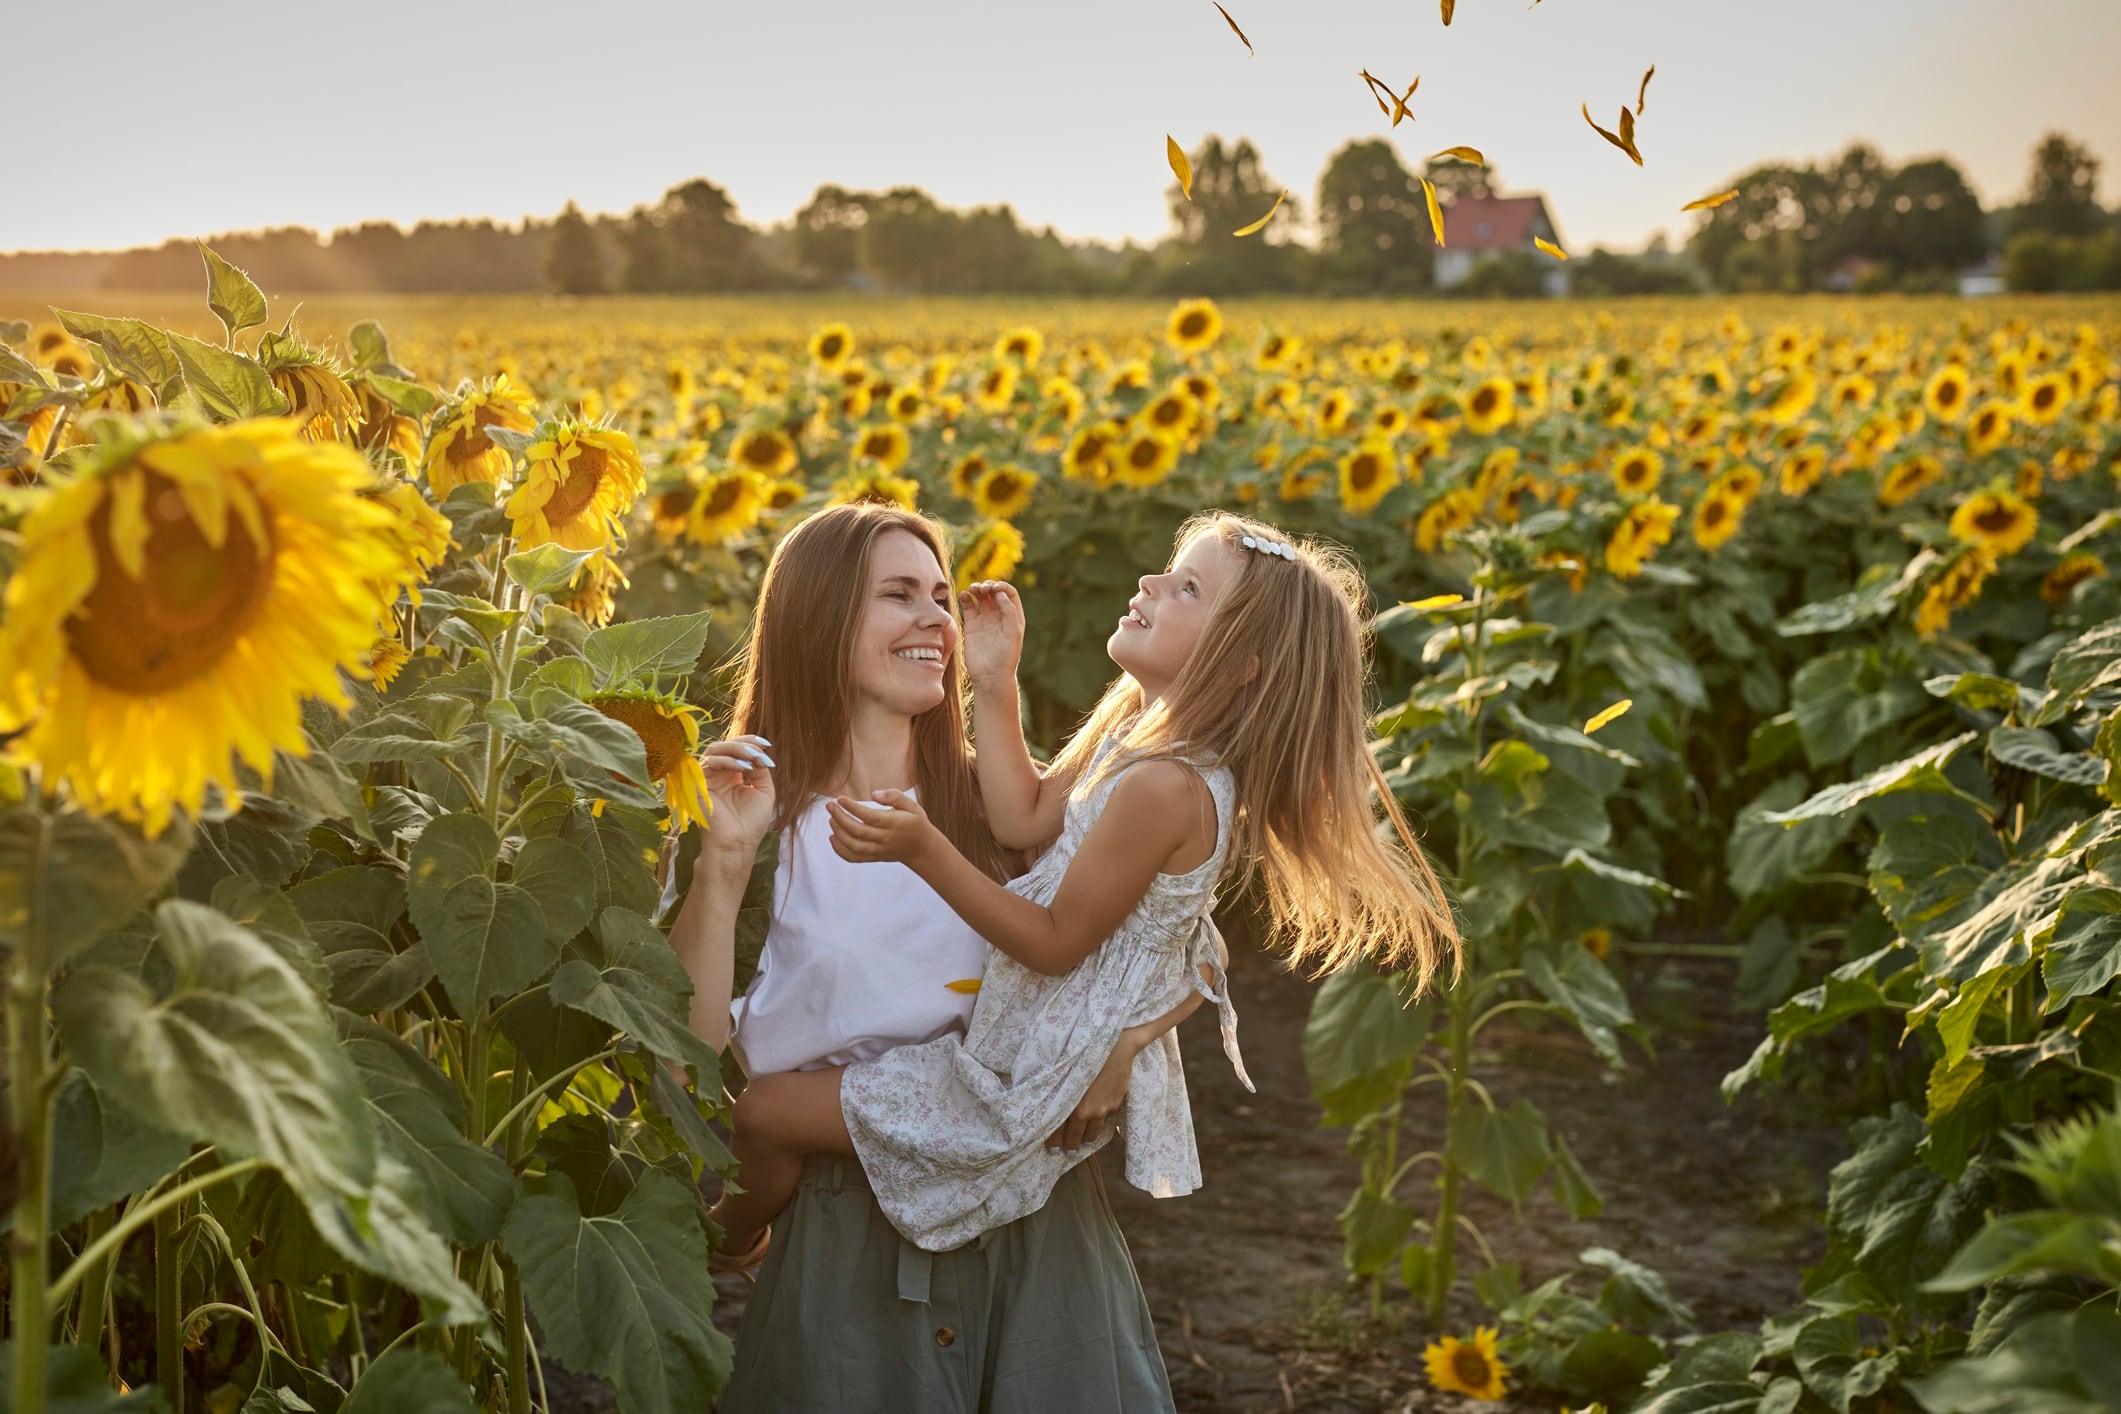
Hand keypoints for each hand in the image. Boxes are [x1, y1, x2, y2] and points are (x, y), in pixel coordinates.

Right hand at [699, 735, 776, 855]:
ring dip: (737, 750)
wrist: (737, 845)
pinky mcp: (697, 784)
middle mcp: (718, 775)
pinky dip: (728, 761)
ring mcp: (706, 779)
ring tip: (753, 758)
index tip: (767, 744)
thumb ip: (761, 770)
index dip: (750, 742)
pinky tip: (744, 767)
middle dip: (744, 744)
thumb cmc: (750, 823)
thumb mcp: (764, 791)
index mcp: (732, 776)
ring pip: (715, 750)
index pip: (736, 750)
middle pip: (724, 746)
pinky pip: (709, 763)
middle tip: (760, 750)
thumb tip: (759, 753)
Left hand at [826, 789, 937, 867]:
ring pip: (854, 846)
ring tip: (830, 819)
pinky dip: (840, 850)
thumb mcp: (912, 806)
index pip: (869, 817)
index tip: (840, 798)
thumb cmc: (915, 822)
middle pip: (858, 831)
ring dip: (838, 833)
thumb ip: (894, 796)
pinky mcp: (875, 858)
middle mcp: (886, 839)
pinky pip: (854, 858)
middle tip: (829, 805)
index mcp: (895, 824)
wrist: (922, 849)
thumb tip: (874, 794)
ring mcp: (879, 851)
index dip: (853, 808)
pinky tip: (832, 837)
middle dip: (840, 818)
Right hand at [958, 580, 1024, 691]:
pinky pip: (968, 606)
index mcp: (1013, 616)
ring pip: (981, 597)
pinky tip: (964, 595)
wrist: (990, 675)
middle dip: (988, 586)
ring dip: (977, 588)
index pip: (1009, 593)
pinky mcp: (972, 625)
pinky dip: (965, 597)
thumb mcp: (1013, 633)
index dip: (1002, 586)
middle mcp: (999, 615)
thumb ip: (1009, 611)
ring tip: (973, 589)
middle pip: (994, 592)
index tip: (994, 588)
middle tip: (983, 589)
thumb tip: (999, 592)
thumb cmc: (1005, 657)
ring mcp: (985, 619)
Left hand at [1046, 1033, 1136, 1151]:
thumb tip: (1044, 1101)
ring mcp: (1106, 1108)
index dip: (1054, 1141)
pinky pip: (1106, 1117)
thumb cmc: (1086, 1053)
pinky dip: (1099, 1121)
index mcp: (1075, 1106)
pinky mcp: (1117, 1102)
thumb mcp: (1067, 1071)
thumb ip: (1058, 1092)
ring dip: (1087, 1137)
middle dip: (1071, 1145)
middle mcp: (1090, 1111)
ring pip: (1094, 1130)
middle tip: (1066, 1153)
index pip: (1060, 1130)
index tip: (1052, 1150)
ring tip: (1083, 1142)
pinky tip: (1097, 1121)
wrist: (1117, 1045)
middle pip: (1078, 1134)